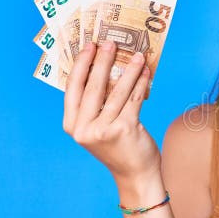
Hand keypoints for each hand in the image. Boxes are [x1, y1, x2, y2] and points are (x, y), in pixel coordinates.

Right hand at [63, 40, 160, 189]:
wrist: (135, 174)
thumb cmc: (118, 146)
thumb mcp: (99, 126)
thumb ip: (97, 104)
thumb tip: (107, 67)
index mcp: (72, 125)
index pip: (72, 89)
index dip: (80, 65)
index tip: (89, 46)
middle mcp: (83, 129)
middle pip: (92, 86)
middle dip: (102, 61)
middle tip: (110, 43)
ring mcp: (103, 130)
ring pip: (116, 91)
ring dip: (128, 70)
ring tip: (137, 54)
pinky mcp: (124, 129)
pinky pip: (133, 99)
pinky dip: (141, 83)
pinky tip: (146, 72)